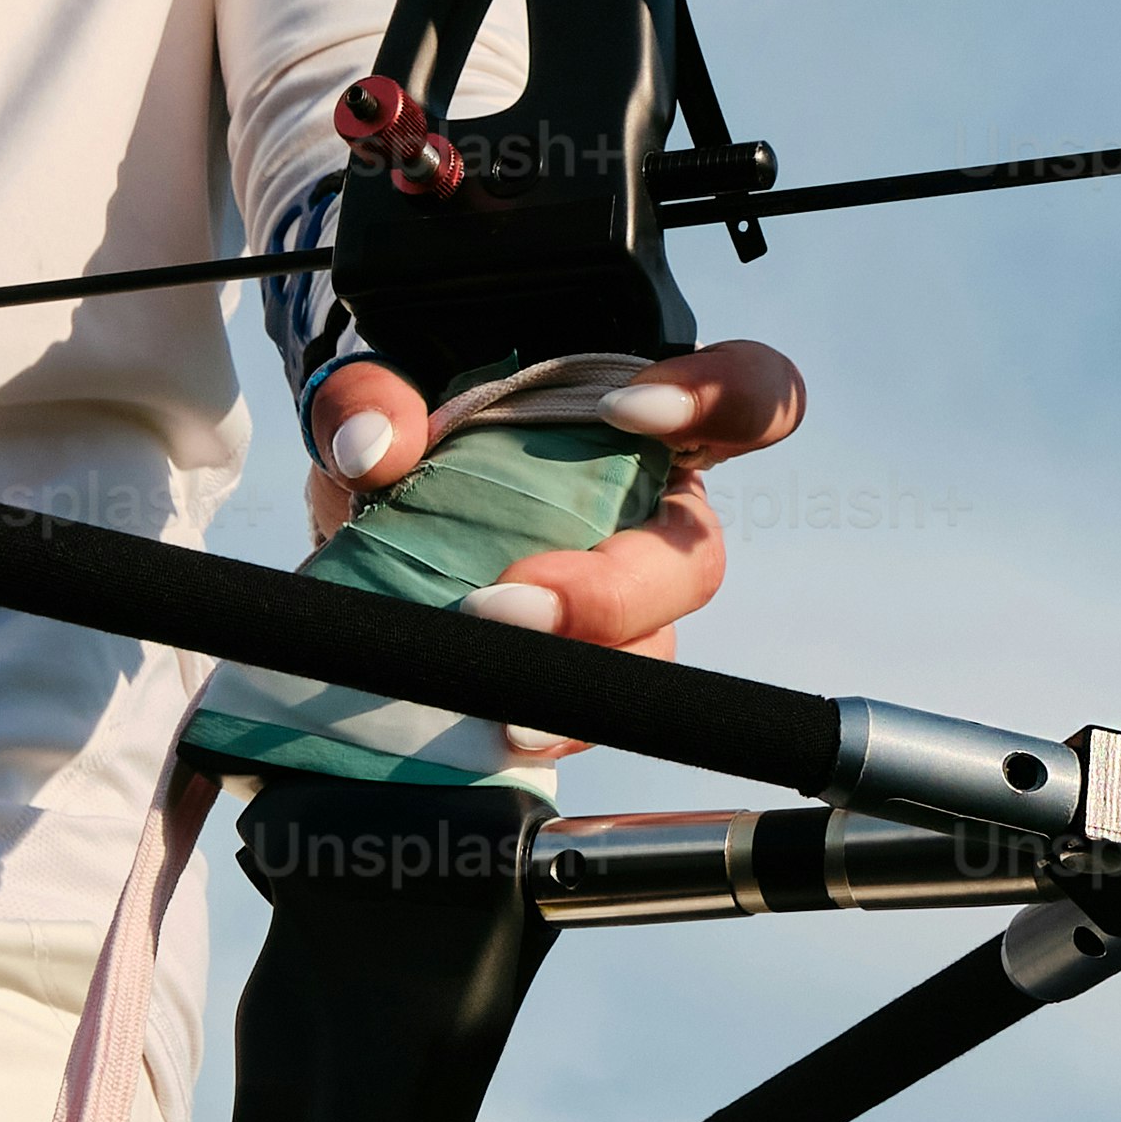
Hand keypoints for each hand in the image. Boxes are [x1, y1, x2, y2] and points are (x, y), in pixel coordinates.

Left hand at [306, 342, 812, 759]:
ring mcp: (625, 600)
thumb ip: (371, 398)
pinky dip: (552, 725)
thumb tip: (374, 447)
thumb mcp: (377, 396)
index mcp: (641, 423)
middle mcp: (656, 514)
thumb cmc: (408, 433)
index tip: (627, 411)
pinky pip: (595, 711)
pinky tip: (498, 731)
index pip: (751, 390)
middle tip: (511, 604)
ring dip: (583, 678)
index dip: (725, 396)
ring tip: (498, 702)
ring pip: (653, 650)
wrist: (368, 514)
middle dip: (612, 593)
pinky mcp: (582, 669)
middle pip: (696, 560)